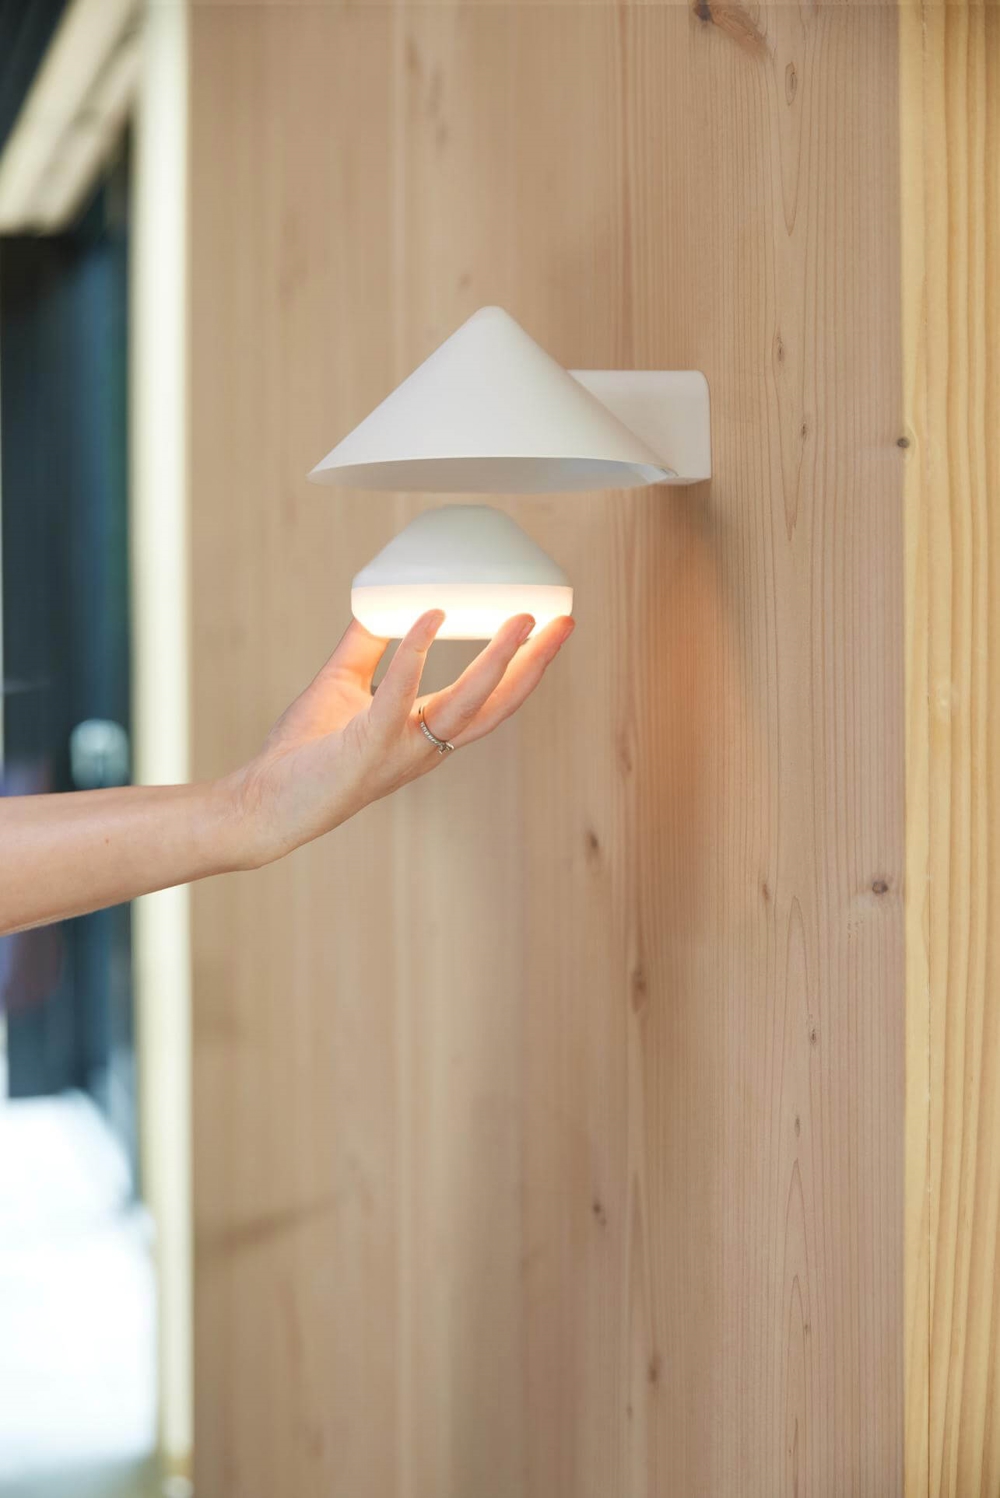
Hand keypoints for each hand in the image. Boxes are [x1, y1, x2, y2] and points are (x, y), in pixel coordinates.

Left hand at [227, 609, 574, 865]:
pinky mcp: (367, 746)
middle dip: (535, 664)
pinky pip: (399, 697)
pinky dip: (416, 655)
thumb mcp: (342, 685)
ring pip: (466, 705)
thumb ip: (365, 646)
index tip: (548, 629)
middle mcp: (426, 747)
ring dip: (498, 661)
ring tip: (521, 620)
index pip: (490, 701)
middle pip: (498, 706)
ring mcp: (402, 751)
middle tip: (564, 622)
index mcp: (427, 736)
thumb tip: (383, 602)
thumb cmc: (302, 755)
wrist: (263, 804)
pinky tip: (429, 619)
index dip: (524, 667)